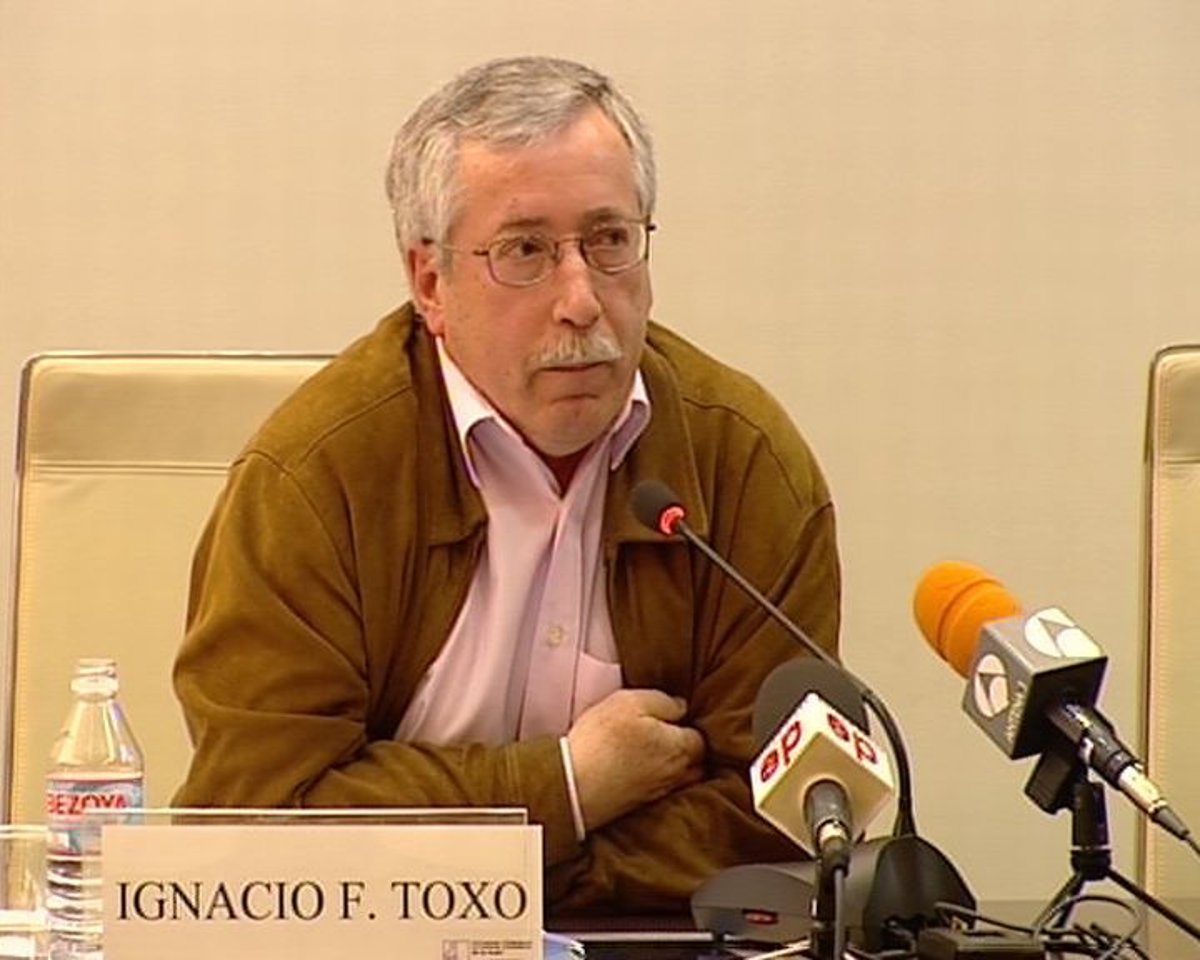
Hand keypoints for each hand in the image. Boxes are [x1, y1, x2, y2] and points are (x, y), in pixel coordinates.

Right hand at [566, 688, 705, 831]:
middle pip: (696, 763)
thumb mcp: (631, 702)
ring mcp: (658, 794)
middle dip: (688, 750)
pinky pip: (658, 790)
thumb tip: (682, 707)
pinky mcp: (638, 807)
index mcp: (680, 749)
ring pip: (678, 779)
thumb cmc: (602, 740)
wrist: (572, 786)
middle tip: (670, 733)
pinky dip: (653, 780)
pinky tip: (637, 769)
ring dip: (671, 766)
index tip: (675, 717)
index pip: (701, 738)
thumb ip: (663, 701)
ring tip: (655, 751)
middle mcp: (676, 775)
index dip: (689, 725)